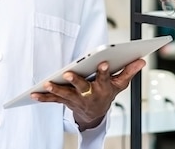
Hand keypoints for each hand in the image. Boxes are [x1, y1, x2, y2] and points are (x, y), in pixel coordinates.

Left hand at [31, 58, 146, 129]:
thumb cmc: (107, 93)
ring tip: (48, 84)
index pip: (105, 77)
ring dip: (56, 89)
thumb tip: (141, 60)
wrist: (96, 114)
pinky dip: (43, 98)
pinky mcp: (66, 102)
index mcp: (103, 87)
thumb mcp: (120, 84)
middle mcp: (89, 94)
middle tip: (69, 73)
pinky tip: (33, 94)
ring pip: (66, 94)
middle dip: (76, 80)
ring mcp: (76, 99)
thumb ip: (129, 71)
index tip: (103, 62)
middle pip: (83, 87)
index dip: (104, 71)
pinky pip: (54, 101)